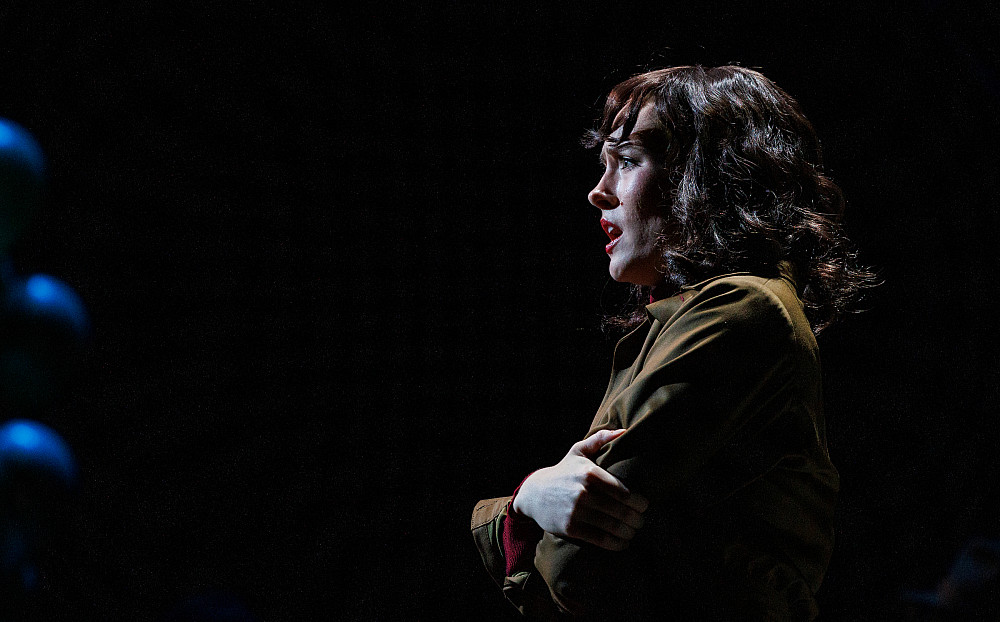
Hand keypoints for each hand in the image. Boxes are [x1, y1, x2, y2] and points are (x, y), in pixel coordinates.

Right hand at [511, 429, 647, 550]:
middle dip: (637, 519)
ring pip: (613, 526)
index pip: (624, 492)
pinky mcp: (570, 528)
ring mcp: (576, 511)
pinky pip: (600, 539)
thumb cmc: (563, 472)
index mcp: (589, 473)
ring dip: (629, 532)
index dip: (640, 502)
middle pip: (621, 511)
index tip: (645, 506)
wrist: (534, 493)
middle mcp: (583, 492)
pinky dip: (616, 544)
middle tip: (641, 521)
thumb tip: (624, 431)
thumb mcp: (578, 451)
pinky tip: (623, 543)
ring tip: (633, 532)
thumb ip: (600, 439)